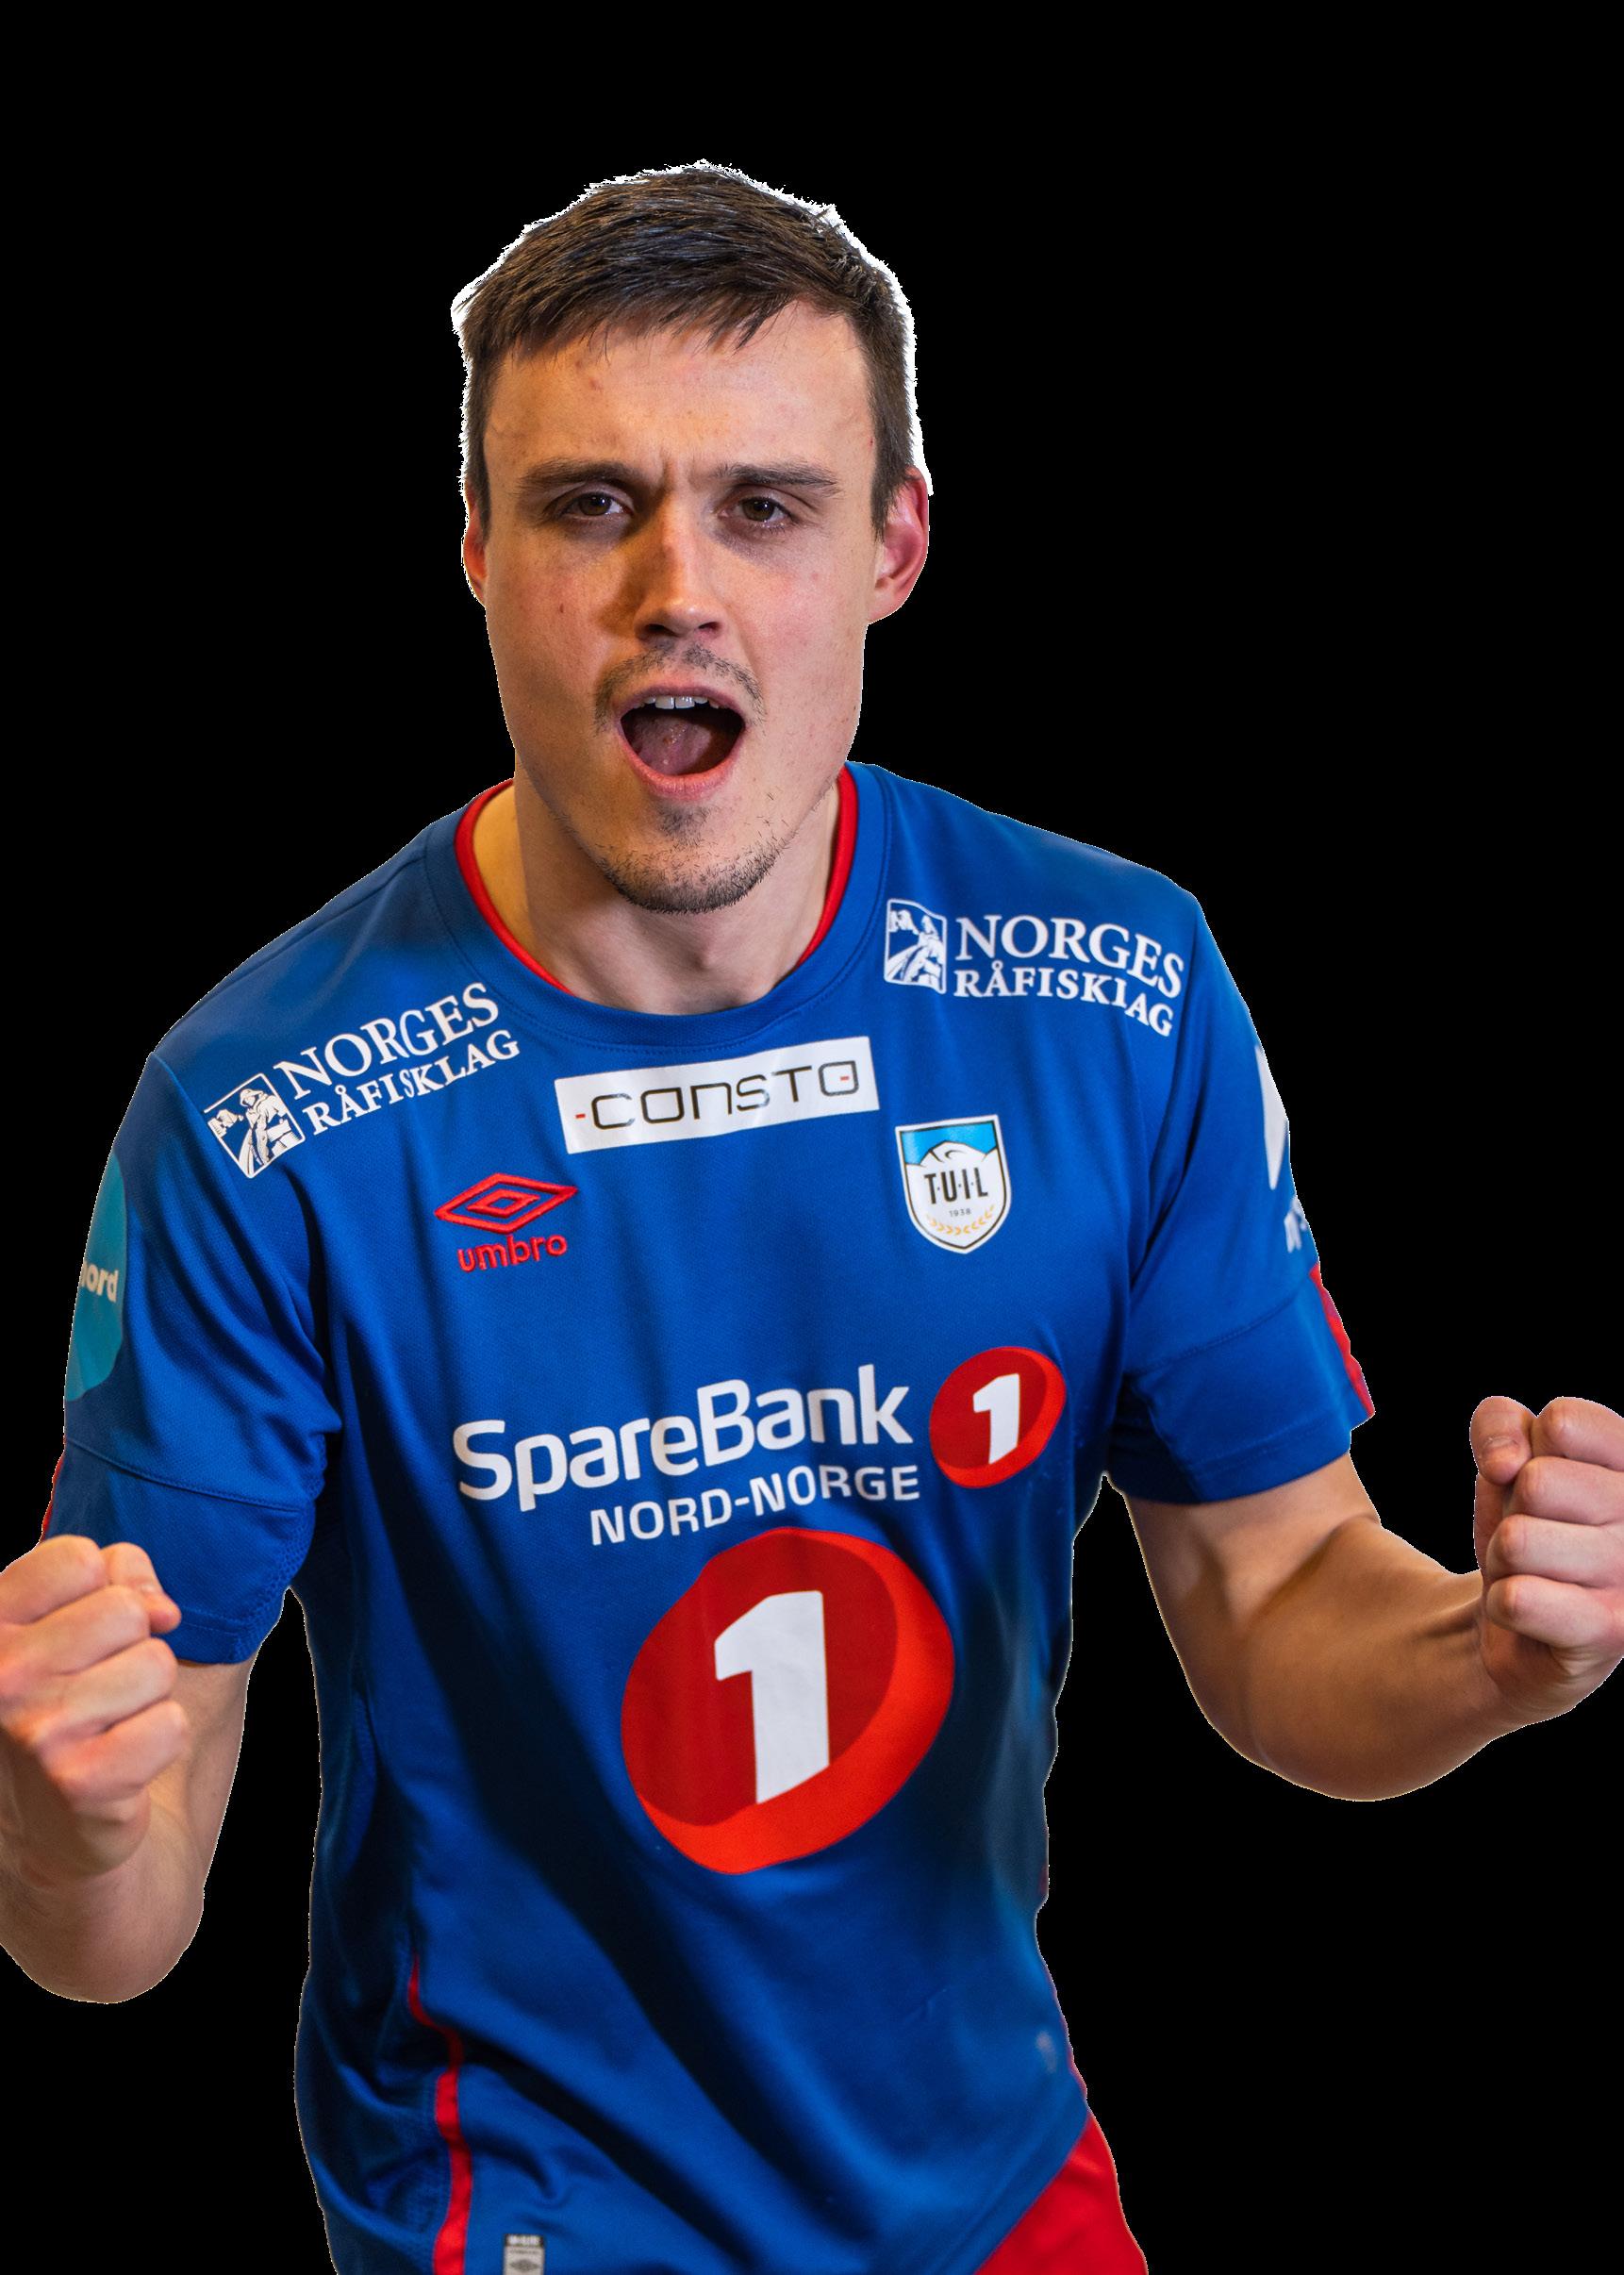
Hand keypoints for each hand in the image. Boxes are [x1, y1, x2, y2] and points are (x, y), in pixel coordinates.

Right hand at [0, 1535, 183, 1888]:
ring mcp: (34, 1730)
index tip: (86, 1633)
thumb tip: (160, 1609)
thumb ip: (117, 1578)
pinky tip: (122, 1763)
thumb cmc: (69, 1700)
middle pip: (124, 1611)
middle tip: (96, 1690)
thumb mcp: (73, 1621)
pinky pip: (172, 1724)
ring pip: (156, 1664)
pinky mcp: (80, 1781)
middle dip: (131, 1646)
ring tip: (106, 1726)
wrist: (53, 1823)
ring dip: (148, 1695)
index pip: (78, 1559)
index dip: (102, 1589)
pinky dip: (163, 1741)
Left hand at [1471, 1395, 1623, 1727]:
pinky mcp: (1614, 1632)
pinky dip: (1503, 1603)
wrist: (1523, 1619)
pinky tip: (1535, 1614)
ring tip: (1536, 1573)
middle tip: (1535, 1537)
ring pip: (1518, 1542)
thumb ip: (1499, 1424)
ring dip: (1504, 1561)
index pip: (1563, 1423)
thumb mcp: (1506, 1459)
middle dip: (1513, 1512)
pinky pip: (1518, 1599)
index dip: (1525, 1450)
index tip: (1536, 1478)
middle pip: (1538, 1484)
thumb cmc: (1529, 1523)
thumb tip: (1507, 1464)